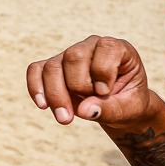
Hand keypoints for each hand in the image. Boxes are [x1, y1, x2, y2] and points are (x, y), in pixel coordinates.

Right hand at [26, 36, 157, 131]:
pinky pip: (36, 70)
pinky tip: (43, 105)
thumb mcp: (128, 109)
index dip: (102, 71)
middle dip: (77, 86)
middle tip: (87, 109)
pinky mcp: (54, 67)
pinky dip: (36, 87)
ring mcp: (70, 55)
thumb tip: (84, 110)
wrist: (120, 108)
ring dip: (56, 94)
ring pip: (53, 66)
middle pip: (74, 56)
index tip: (105, 93)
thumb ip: (109, 108)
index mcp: (118, 49)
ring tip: (65, 118)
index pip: (106, 48)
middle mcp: (92, 46)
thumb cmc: (128, 103)